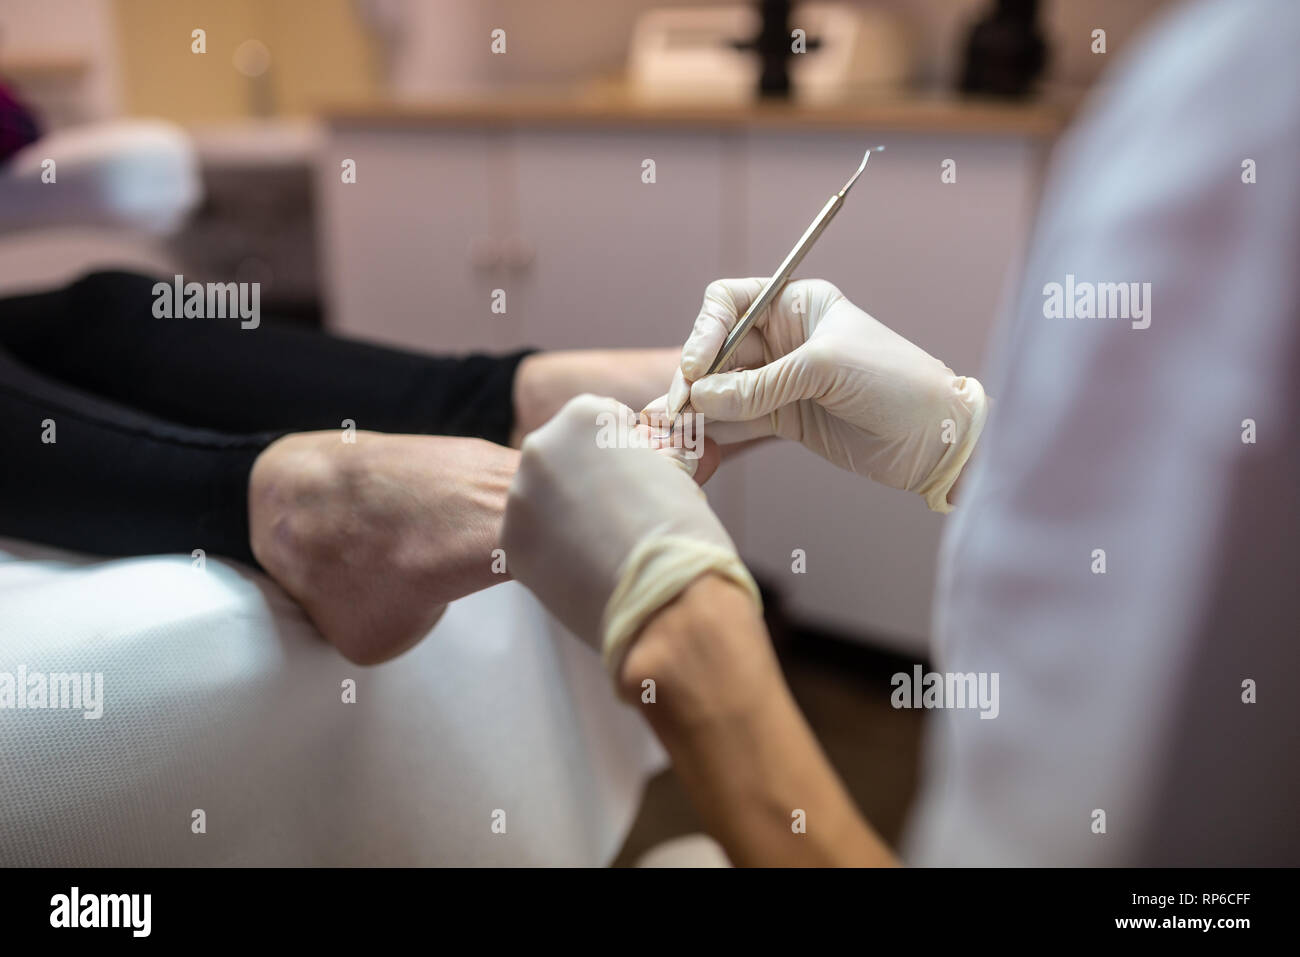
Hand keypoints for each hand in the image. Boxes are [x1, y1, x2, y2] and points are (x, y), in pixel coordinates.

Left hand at [501, 394, 759, 675]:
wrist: (665, 594)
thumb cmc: (681, 529)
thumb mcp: (676, 475)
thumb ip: (664, 458)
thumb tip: (703, 448)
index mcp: (582, 416)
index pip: (596, 423)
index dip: (620, 453)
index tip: (634, 478)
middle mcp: (541, 446)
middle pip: (563, 460)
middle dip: (587, 483)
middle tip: (620, 516)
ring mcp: (519, 495)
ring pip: (542, 500)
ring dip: (568, 516)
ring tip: (605, 546)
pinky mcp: (510, 543)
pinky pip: (532, 540)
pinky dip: (554, 551)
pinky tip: (585, 565)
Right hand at [665, 278, 988, 511]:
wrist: (937, 439)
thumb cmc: (896, 383)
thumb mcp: (826, 370)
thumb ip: (761, 384)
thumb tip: (703, 398)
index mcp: (797, 304)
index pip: (730, 303)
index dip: (707, 332)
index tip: (698, 369)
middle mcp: (783, 338)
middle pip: (718, 349)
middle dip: (695, 376)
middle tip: (679, 408)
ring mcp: (781, 380)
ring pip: (722, 388)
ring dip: (696, 406)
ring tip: (669, 427)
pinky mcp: (784, 419)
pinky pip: (736, 419)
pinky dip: (713, 429)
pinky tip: (689, 439)